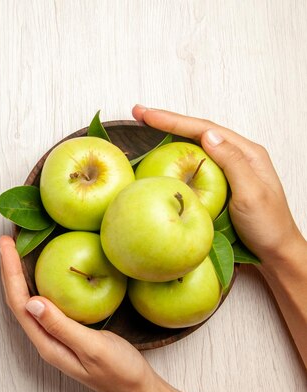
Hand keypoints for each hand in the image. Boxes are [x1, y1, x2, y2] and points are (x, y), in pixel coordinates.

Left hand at [0, 235, 167, 391]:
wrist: (137, 389)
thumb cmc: (119, 371)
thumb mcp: (93, 348)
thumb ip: (62, 327)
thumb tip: (32, 301)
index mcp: (46, 343)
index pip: (19, 302)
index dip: (10, 271)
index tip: (6, 244)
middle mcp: (45, 337)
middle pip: (18, 298)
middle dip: (9, 268)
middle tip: (6, 238)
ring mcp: (54, 333)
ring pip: (28, 298)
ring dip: (19, 273)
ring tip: (15, 248)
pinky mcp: (65, 328)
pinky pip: (45, 299)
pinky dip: (37, 280)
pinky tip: (42, 268)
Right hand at [132, 105, 305, 265]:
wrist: (276, 251)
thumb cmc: (268, 226)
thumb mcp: (251, 194)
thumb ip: (232, 163)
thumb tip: (208, 134)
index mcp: (247, 153)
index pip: (204, 129)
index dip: (173, 120)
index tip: (148, 116)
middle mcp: (237, 155)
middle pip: (197, 131)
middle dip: (167, 120)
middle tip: (140, 113)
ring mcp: (228, 168)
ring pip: (195, 143)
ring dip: (170, 133)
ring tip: (147, 124)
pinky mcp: (219, 182)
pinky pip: (195, 161)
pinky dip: (176, 152)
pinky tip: (163, 152)